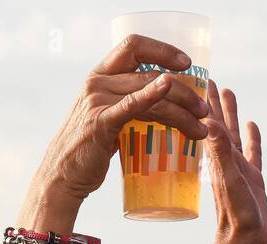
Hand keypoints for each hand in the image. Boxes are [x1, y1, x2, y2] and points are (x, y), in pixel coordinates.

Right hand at [40, 35, 208, 205]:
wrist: (63, 175)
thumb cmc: (89, 149)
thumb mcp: (108, 116)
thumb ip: (129, 104)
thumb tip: (164, 102)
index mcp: (100, 75)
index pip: (133, 46)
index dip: (163, 49)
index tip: (187, 63)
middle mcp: (97, 81)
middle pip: (150, 73)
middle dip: (184, 90)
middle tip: (203, 109)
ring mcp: (98, 100)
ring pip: (150, 93)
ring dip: (182, 109)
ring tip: (201, 127)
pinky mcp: (101, 122)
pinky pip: (133, 105)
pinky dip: (153, 95)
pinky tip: (169, 90)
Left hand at [202, 83, 266, 243]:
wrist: (243, 243)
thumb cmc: (235, 215)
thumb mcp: (228, 180)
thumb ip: (220, 153)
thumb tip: (207, 121)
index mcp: (216, 156)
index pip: (205, 120)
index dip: (200, 99)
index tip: (194, 75)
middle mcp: (224, 158)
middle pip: (215, 121)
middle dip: (210, 99)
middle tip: (206, 74)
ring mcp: (238, 167)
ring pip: (231, 132)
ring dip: (228, 113)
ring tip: (227, 91)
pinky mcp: (251, 178)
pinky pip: (251, 151)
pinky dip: (251, 137)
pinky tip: (251, 126)